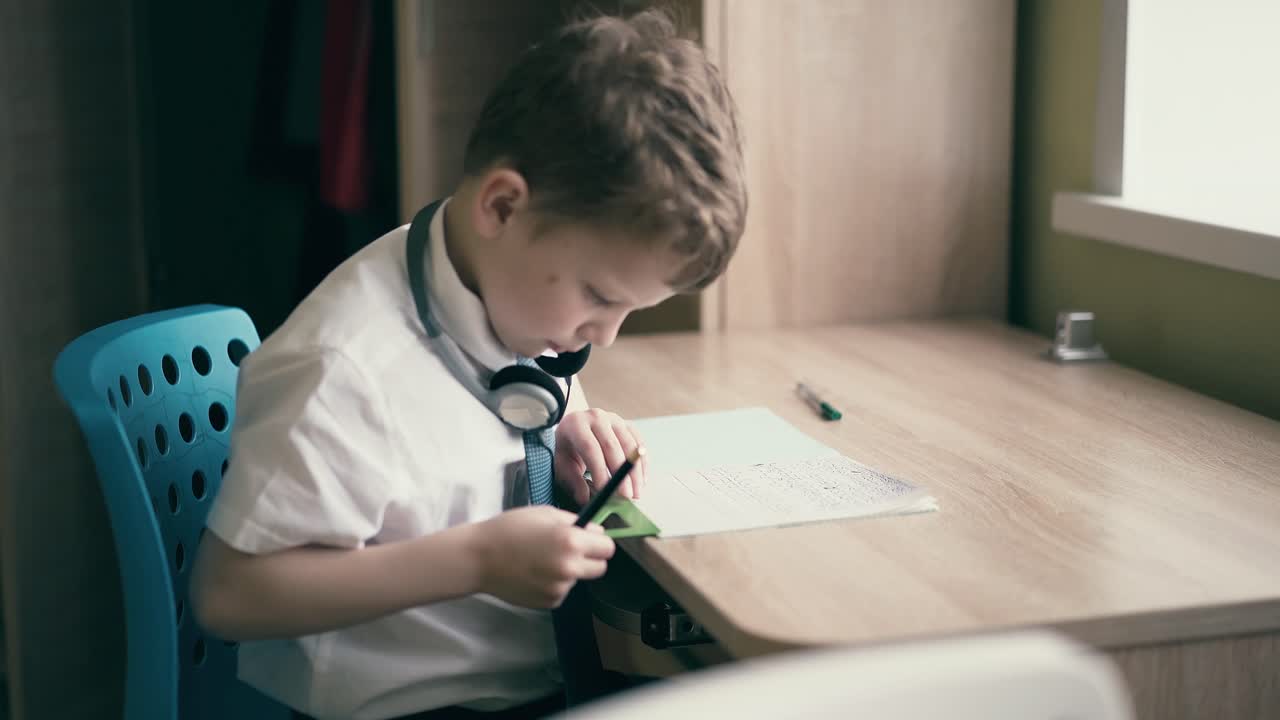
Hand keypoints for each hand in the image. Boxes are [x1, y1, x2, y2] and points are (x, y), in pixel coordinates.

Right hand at [472, 506, 614, 608]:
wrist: (479, 558)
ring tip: (541, 560)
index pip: (608, 548)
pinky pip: (562, 591)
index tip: (591, 541)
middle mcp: (569, 567)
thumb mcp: (545, 513)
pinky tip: (533, 573)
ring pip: (578, 579)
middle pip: (600, 568)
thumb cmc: (509, 529)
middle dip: (590, 558)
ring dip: (568, 571)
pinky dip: (553, 583)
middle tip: (569, 550)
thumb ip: (575, 522)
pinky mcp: (549, 602)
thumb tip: (597, 532)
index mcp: (571, 541)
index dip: (599, 542)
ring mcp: (559, 588)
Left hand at [554, 408, 648, 506]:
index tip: (605, 491)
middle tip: (626, 497)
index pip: (590, 448)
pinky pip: (639, 445)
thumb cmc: (569, 449)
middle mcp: (597, 417)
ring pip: (629, 446)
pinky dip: (642, 464)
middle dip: (621, 474)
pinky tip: (641, 482)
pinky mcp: (628, 425)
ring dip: (635, 472)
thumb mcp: (563, 464)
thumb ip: (573, 482)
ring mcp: (615, 419)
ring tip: (635, 493)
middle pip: (612, 446)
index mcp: (576, 424)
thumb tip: (586, 500)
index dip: (599, 470)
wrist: (577, 428)